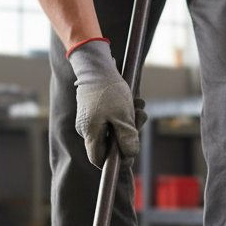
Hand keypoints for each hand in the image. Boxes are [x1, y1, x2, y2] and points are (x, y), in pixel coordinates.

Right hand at [68, 39, 140, 168]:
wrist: (96, 65)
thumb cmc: (109, 90)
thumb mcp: (123, 115)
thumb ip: (127, 137)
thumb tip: (130, 155)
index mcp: (89, 133)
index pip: (98, 159)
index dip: (113, 161)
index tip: (129, 155)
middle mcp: (86, 129)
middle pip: (108, 143)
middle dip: (127, 134)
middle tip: (140, 120)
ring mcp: (89, 118)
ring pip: (112, 128)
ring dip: (129, 120)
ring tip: (138, 106)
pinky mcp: (94, 108)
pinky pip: (110, 117)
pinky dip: (123, 111)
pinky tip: (132, 101)